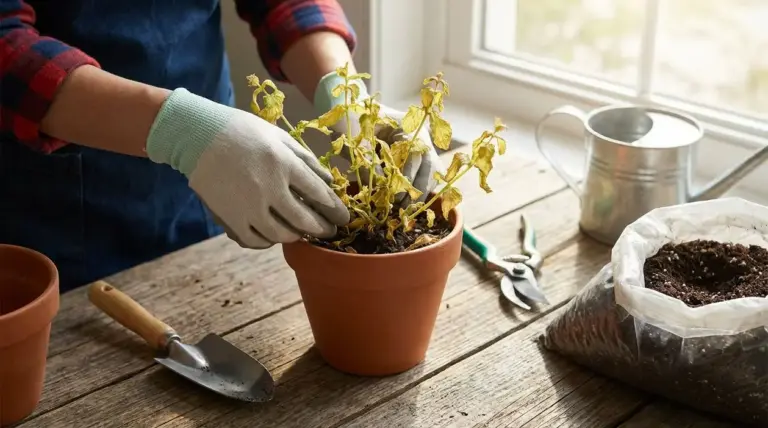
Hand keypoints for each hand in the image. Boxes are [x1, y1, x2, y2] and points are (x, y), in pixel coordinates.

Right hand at [145, 89, 349, 248]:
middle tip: (329, 231)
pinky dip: (268, 241)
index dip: (336, 210)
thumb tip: (329, 181)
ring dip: (296, 236)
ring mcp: (248, 206)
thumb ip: (306, 159)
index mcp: (284, 163)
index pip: (320, 195)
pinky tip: (273, 234)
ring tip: (301, 232)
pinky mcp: (230, 218)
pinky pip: (256, 241)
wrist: (197, 136)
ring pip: (282, 235)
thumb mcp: (278, 137)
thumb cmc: (242, 132)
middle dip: (322, 229)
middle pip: (305, 220)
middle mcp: (269, 188)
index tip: (343, 218)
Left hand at [314, 75, 443, 205]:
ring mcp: (422, 147)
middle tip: (402, 209)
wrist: (351, 112)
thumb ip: (368, 161)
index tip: (395, 196)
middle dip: (417, 190)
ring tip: (404, 210)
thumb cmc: (353, 122)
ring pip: (432, 174)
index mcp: (408, 126)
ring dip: (420, 193)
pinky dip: (419, 191)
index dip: (407, 178)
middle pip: (430, 167)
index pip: (415, 155)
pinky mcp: (418, 159)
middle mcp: (420, 136)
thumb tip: (381, 188)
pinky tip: (407, 204)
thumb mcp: (356, 140)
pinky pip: (426, 177)